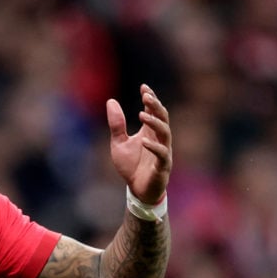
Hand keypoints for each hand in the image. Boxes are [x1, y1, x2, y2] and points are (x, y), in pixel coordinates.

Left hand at [106, 84, 171, 203]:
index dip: (151, 98)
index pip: (154, 111)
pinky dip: (154, 147)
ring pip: (165, 133)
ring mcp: (163, 152)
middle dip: (156, 105)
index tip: (143, 87)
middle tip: (146, 95)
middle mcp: (160, 139)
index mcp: (150, 132)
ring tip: (142, 114)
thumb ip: (116, 124)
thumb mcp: (118, 143)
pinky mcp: (162, 166)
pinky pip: (162, 154)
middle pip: (163, 118)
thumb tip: (111, 101)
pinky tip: (144, 141)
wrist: (137, 190)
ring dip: (155, 122)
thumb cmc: (131, 166)